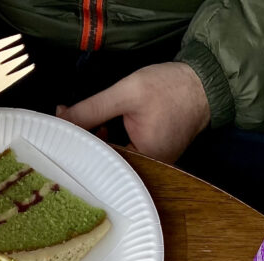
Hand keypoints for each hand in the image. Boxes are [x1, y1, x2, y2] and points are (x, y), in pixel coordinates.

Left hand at [57, 63, 210, 162]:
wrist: (204, 84)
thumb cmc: (170, 87)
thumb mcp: (126, 93)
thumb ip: (91, 109)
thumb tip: (60, 119)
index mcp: (142, 162)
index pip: (96, 161)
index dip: (75, 145)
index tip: (58, 130)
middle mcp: (147, 172)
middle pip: (103, 164)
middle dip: (84, 143)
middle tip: (69, 121)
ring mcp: (150, 167)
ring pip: (111, 160)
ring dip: (96, 141)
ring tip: (86, 120)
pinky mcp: (151, 158)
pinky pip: (123, 155)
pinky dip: (110, 141)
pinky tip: (103, 126)